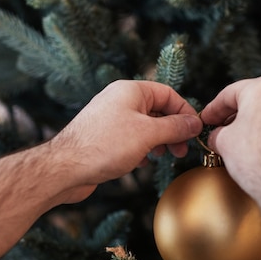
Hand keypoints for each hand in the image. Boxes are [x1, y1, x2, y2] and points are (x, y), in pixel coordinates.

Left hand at [53, 80, 201, 200]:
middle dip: (173, 130)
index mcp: (130, 91)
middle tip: (181, 150)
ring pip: (145, 127)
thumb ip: (174, 127)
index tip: (195, 131)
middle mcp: (119, 101)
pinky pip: (131, 139)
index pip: (168, 94)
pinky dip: (141, 149)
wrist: (65, 168)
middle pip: (157, 110)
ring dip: (158, 141)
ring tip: (163, 156)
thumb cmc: (104, 146)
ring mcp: (110, 119)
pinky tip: (142, 162)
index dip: (184, 112)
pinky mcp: (103, 138)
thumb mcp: (148, 134)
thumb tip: (194, 123)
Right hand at [200, 76, 260, 212]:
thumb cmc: (260, 162)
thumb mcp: (224, 143)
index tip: (207, 119)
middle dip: (238, 116)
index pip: (230, 94)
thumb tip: (218, 136)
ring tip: (246, 142)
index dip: (214, 109)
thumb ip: (218, 133)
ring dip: (260, 124)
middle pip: (256, 100)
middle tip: (223, 130)